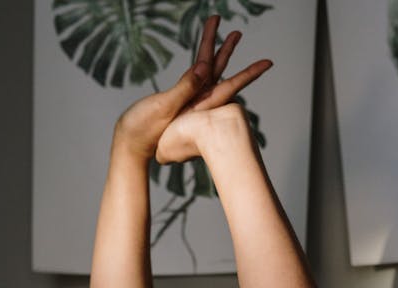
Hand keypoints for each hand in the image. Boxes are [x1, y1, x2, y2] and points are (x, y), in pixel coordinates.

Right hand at [115, 16, 270, 161]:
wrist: (129, 144)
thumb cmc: (143, 129)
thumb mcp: (164, 107)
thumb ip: (185, 88)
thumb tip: (206, 70)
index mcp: (198, 105)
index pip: (228, 85)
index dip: (248, 74)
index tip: (268, 63)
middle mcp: (197, 103)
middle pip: (217, 72)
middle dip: (227, 51)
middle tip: (238, 33)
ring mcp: (188, 103)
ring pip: (206, 73)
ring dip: (216, 53)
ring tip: (227, 35)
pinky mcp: (178, 102)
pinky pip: (194, 79)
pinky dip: (202, 67)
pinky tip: (205, 63)